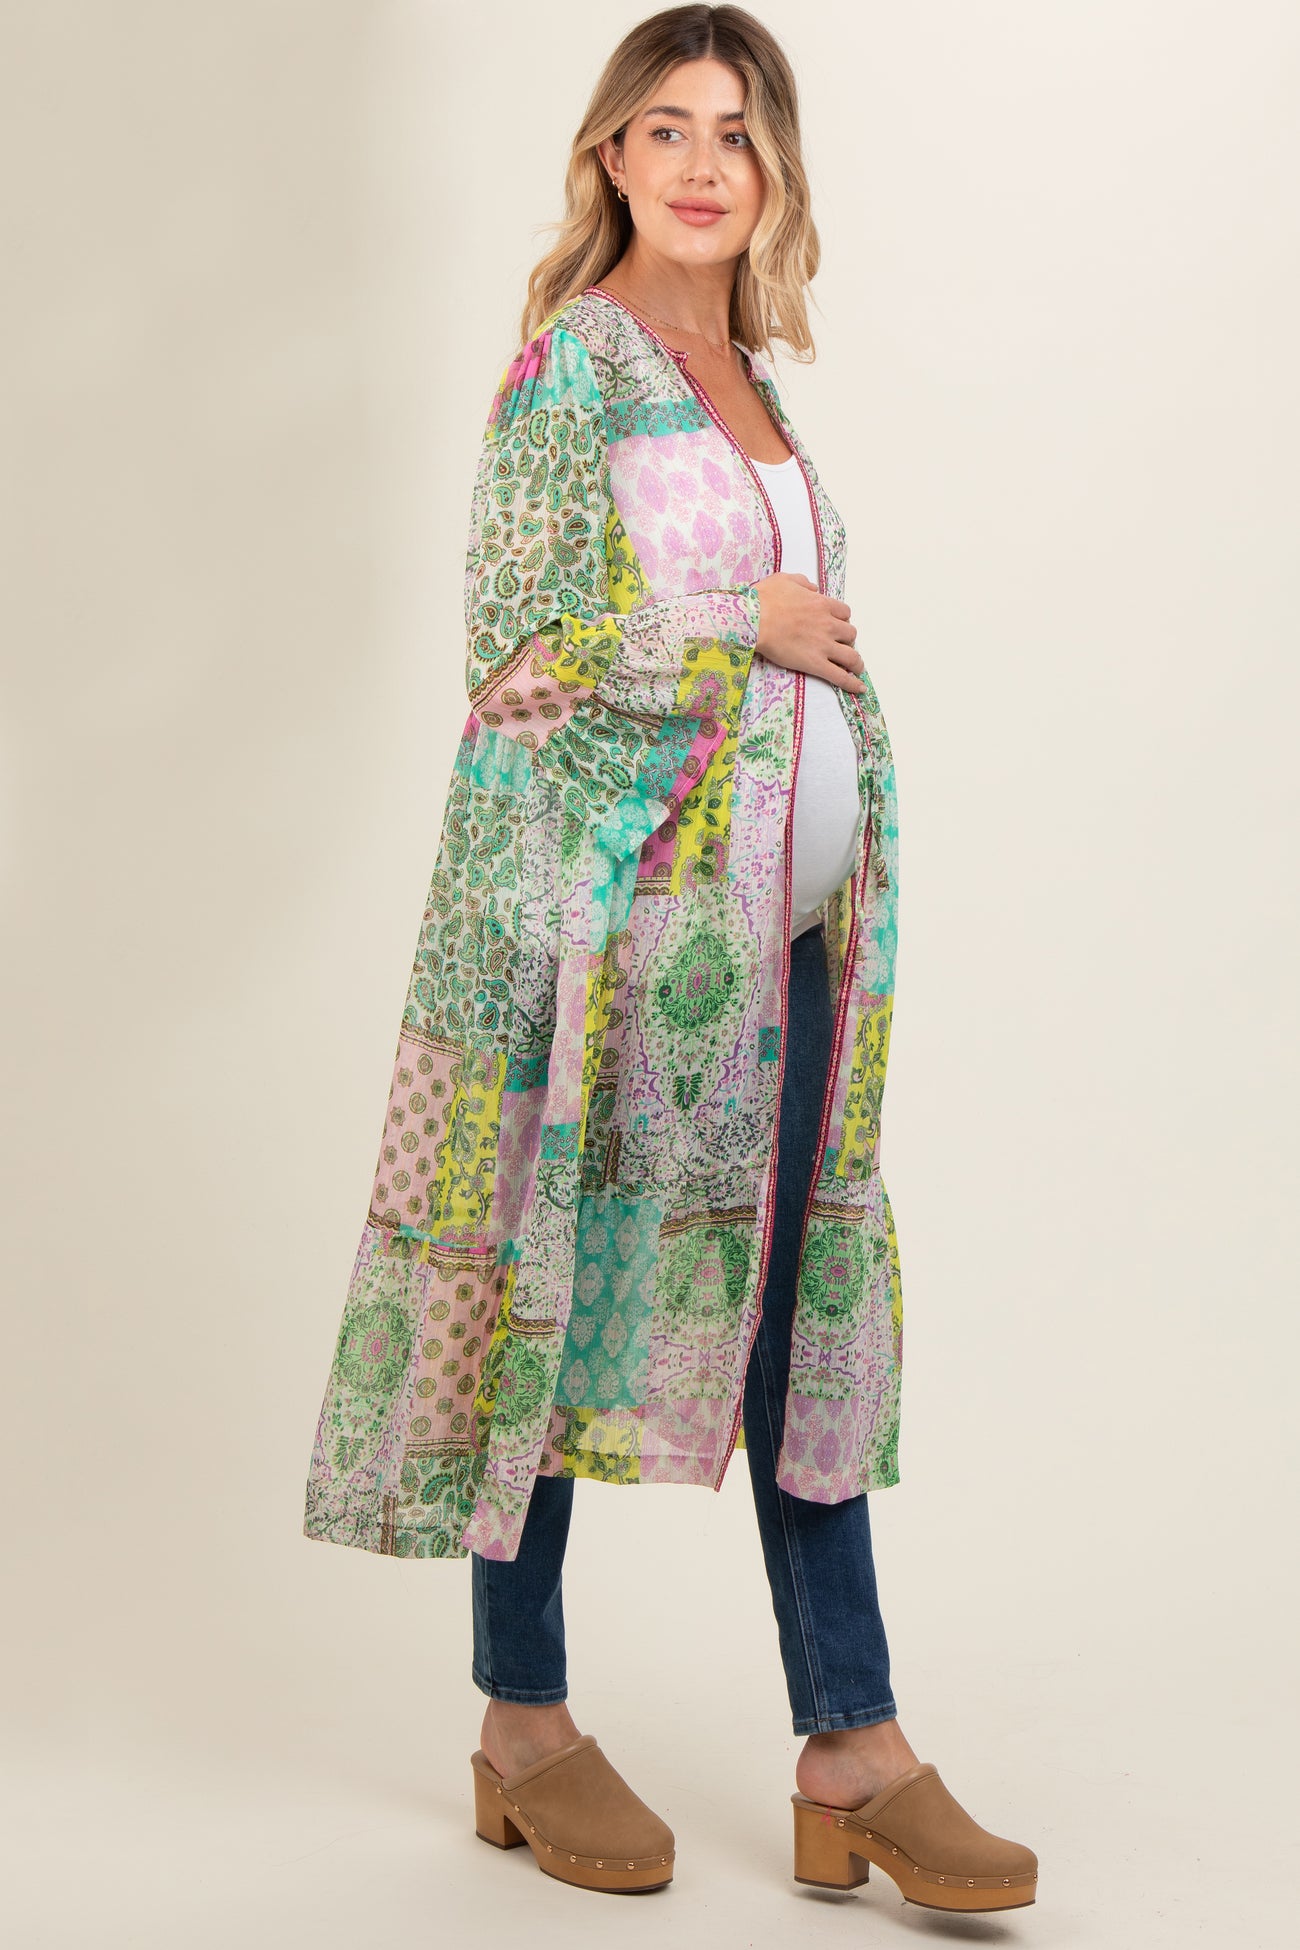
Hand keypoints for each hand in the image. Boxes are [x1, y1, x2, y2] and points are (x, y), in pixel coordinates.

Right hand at [753, 573, 865, 693]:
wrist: (753, 619)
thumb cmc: (764, 599)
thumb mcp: (785, 580)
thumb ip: (803, 583)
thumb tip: (812, 589)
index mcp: (822, 604)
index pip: (844, 613)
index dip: (842, 619)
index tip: (837, 624)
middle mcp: (828, 624)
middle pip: (850, 633)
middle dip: (847, 639)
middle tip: (840, 645)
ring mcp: (823, 645)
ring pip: (851, 655)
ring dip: (856, 661)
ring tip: (857, 668)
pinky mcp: (814, 663)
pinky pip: (839, 676)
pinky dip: (852, 683)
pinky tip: (860, 688)